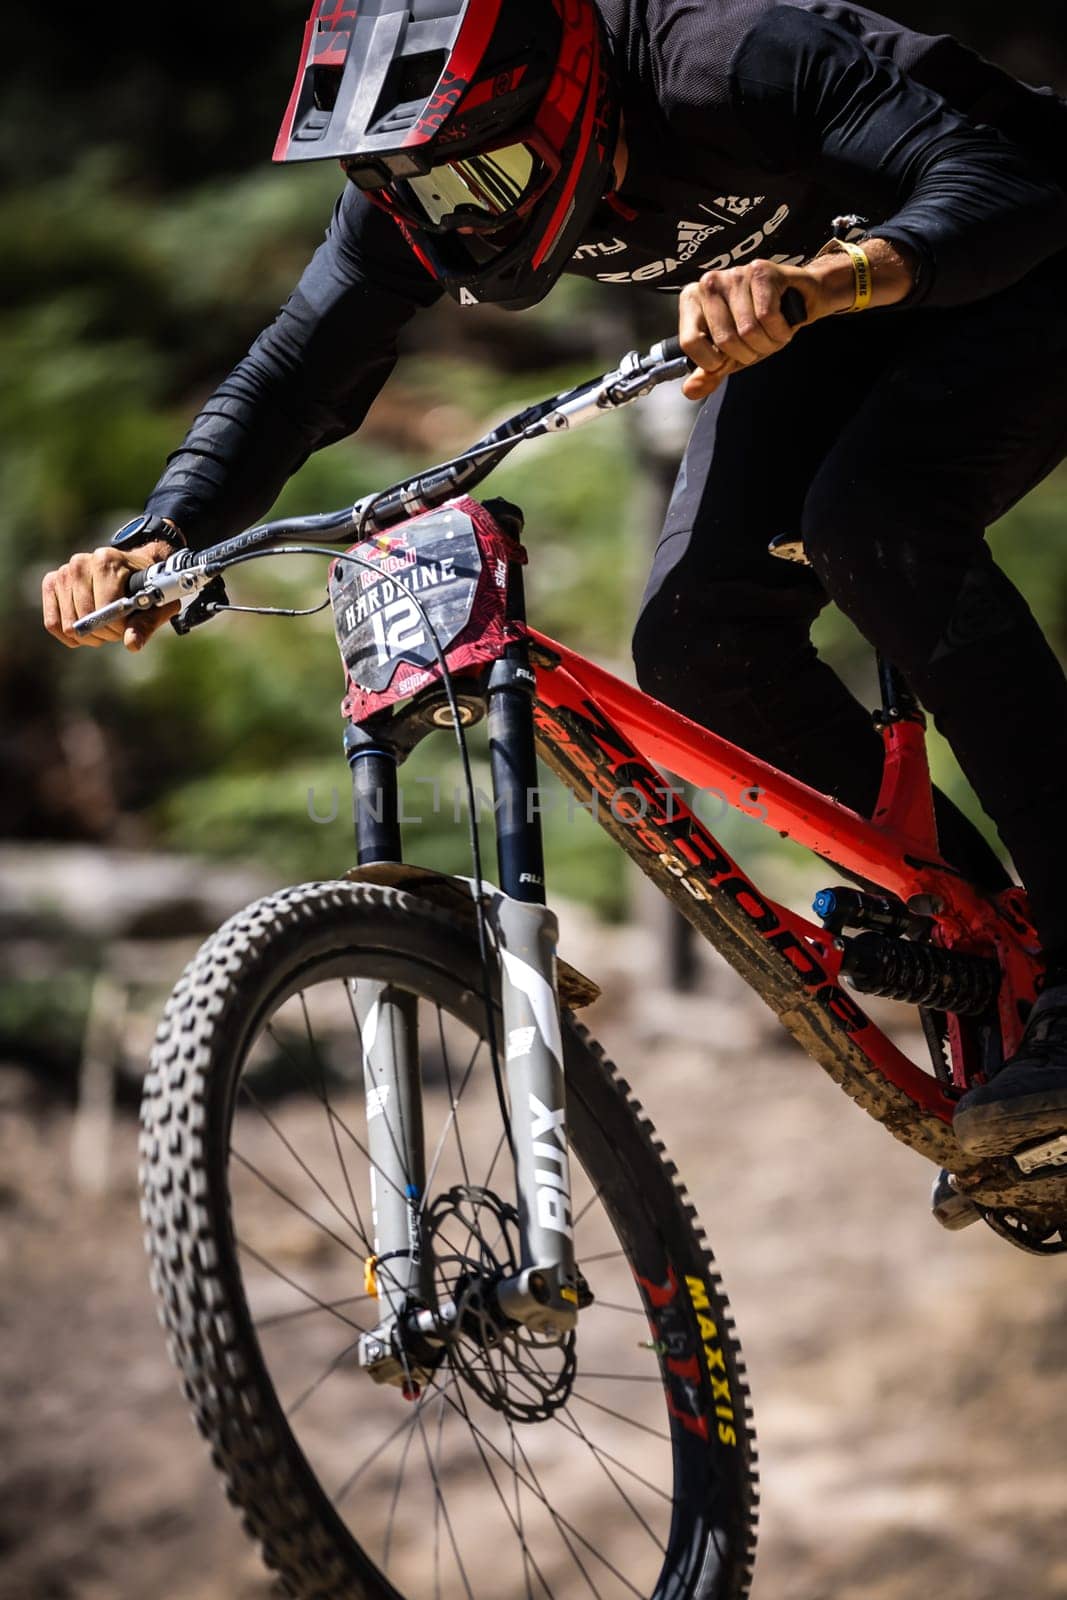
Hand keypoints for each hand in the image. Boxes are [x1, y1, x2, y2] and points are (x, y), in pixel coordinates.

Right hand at [42, 538, 180, 651]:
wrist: (132, 572)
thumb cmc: (145, 589)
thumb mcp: (154, 605)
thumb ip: (145, 624)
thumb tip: (131, 644)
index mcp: (106, 560)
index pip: (104, 608)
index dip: (118, 627)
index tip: (128, 626)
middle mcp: (80, 562)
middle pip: (84, 618)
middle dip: (104, 632)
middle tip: (117, 628)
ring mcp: (63, 572)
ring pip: (68, 624)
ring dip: (89, 636)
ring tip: (104, 626)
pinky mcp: (51, 583)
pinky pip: (53, 623)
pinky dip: (70, 636)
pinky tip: (86, 633)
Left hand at [678, 258, 832, 401]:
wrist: (799, 301)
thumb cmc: (761, 326)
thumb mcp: (731, 356)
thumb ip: (710, 373)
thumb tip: (690, 390)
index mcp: (692, 300)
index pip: (690, 343)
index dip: (714, 362)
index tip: (727, 357)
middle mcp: (709, 283)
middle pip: (725, 340)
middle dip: (748, 353)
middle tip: (757, 343)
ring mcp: (734, 274)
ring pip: (748, 330)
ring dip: (767, 343)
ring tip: (770, 332)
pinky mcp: (760, 270)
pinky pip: (768, 316)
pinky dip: (780, 330)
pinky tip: (782, 322)